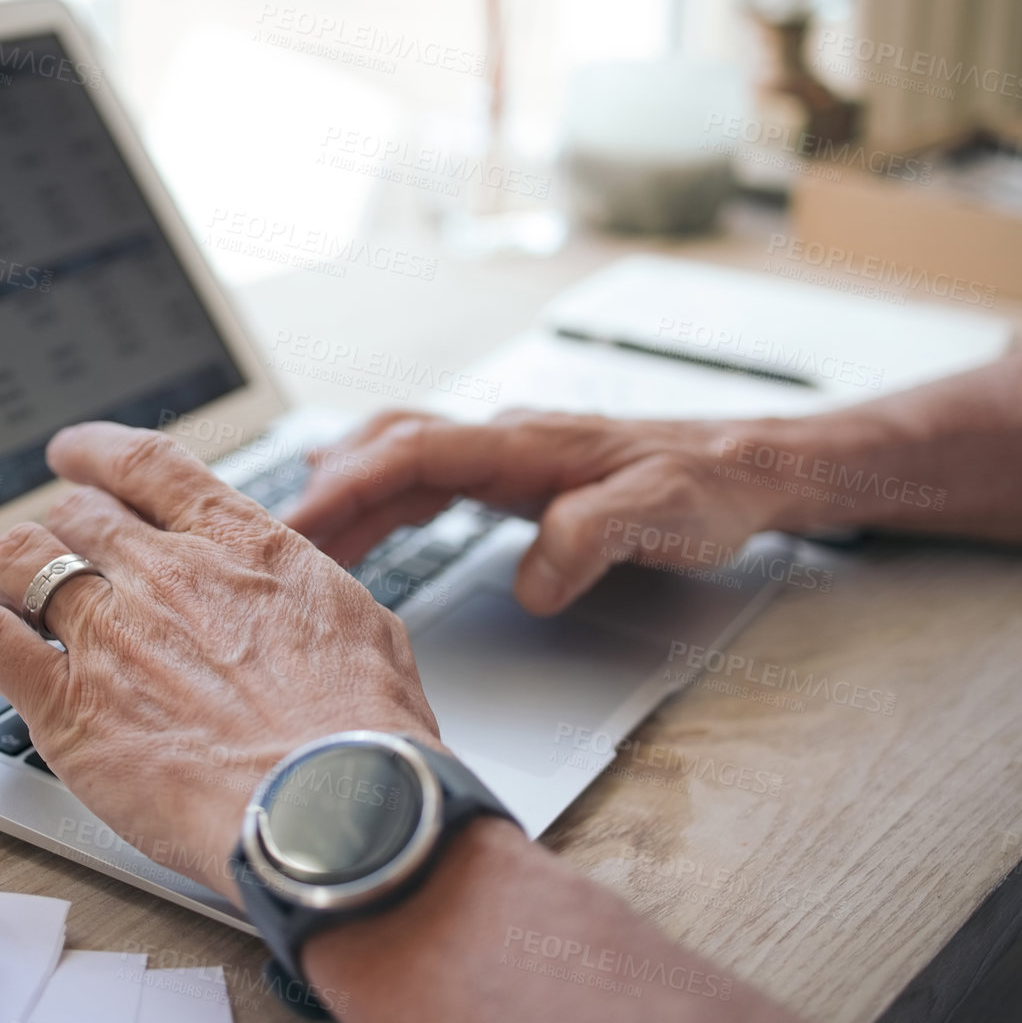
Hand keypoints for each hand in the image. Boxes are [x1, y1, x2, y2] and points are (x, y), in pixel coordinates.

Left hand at [0, 422, 440, 898]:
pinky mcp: (67, 706)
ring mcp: (110, 634)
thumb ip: (301, 593)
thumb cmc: (361, 732)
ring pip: (19, 560)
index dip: (97, 451)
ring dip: (11, 574)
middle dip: (62, 527)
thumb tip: (292, 596)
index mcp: (238, 545)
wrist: (332, 807)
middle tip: (57, 551)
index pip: (147, 465)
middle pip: (77, 512)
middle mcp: (165, 574)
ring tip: (12, 598)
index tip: (74, 454)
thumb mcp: (356, 622)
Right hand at [284, 409, 795, 615]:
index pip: (413, 451)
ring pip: (400, 460)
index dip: (349, 484)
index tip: (298, 522)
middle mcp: (506, 441)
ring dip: (346, 495)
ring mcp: (506, 455)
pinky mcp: (514, 476)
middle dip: (325, 491)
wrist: (750, 468)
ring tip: (297, 541)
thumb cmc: (711, 487)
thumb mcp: (666, 516)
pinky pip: (425, 477)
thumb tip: (532, 581)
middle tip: (271, 541)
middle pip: (389, 449)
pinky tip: (363, 520)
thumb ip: (594, 539)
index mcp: (526, 445)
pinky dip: (380, 496)